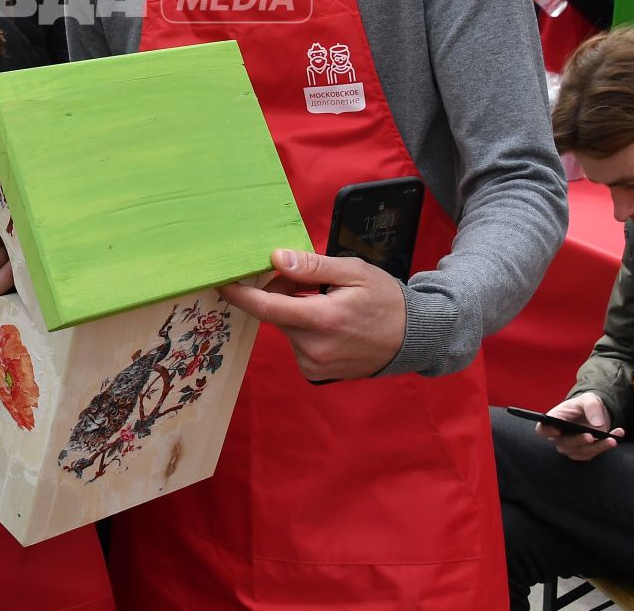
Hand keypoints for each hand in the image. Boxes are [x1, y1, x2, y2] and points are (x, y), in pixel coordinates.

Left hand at [219, 248, 405, 381]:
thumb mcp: (353, 272)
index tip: (220, 282)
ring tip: (326, 305)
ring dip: (294, 313)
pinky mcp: (316, 373)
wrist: (413, 339)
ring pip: (286, 328)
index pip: (267, 307)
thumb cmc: (385, 300)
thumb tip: (276, 259)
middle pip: (276, 314)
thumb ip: (312, 267)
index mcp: (322, 319)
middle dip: (280, 293)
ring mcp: (315, 364)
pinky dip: (304, 331)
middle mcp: (314, 347)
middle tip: (305, 280)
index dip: (240, 294)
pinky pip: (296, 345)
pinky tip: (329, 326)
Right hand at [531, 393, 624, 460]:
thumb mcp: (589, 400)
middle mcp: (559, 437)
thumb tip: (597, 424)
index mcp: (554, 420)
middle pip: (564, 443)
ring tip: (612, 439)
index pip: (543, 429)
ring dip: (598, 447)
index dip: (547, 431)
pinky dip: (605, 447)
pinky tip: (616, 437)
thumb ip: (592, 408)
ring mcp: (570, 447)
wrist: (595, 414)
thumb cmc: (585, 405)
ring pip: (581, 452)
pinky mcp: (583, 453)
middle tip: (590, 436)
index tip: (556, 430)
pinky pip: (593, 453)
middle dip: (578, 441)